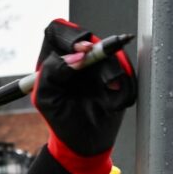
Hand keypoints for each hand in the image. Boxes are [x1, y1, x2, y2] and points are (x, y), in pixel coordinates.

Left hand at [31, 19, 136, 173]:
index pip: (59, 31)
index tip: (80, 52)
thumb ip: (51, 72)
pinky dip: (122, 88)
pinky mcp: (120, 75)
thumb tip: (77, 57)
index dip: (70, 36)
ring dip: (111, 72)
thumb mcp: (45, 97)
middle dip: (97, 52)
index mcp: (57, 57)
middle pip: (89, 37)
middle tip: (98, 66)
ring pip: (112, 54)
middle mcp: (80, 56)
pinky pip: (127, 72)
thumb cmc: (61, 117)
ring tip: (108, 91)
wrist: (85, 142)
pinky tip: (114, 102)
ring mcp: (101, 64)